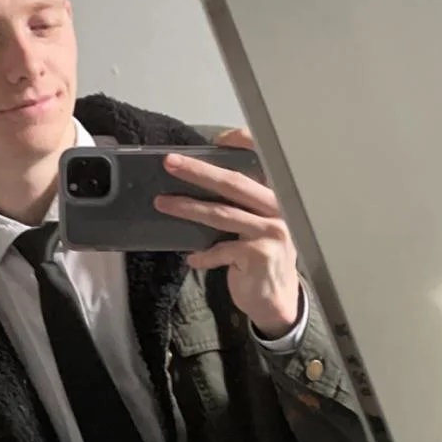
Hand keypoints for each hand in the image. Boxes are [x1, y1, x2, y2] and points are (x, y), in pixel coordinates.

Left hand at [155, 127, 303, 336]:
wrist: (277, 302)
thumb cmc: (261, 259)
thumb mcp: (255, 228)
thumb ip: (239, 207)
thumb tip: (199, 187)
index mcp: (276, 196)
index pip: (263, 160)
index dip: (242, 143)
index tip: (217, 139)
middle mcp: (278, 209)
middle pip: (233, 183)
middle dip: (198, 171)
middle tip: (169, 163)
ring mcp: (271, 232)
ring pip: (221, 214)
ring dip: (188, 208)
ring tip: (162, 203)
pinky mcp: (259, 255)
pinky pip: (220, 250)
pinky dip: (203, 256)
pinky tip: (193, 260)